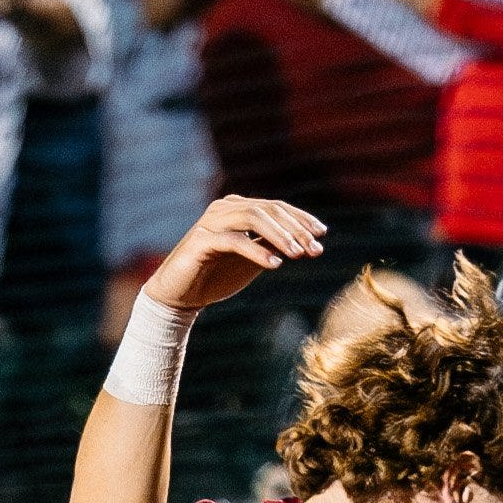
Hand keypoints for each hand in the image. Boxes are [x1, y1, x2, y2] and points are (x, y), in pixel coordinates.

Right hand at [143, 193, 326, 311]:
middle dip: (295, 228)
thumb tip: (305, 243)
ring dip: (280, 235)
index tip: (322, 234)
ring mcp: (211, 222)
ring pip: (252, 217)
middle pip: (268, 209)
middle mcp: (225, 209)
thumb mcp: (253, 260)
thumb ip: (273, 247)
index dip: (300, 219)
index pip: (275, 207)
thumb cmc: (217, 276)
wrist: (180, 296)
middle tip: (314, 249)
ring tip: (299, 254)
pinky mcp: (201, 240)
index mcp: (239, 209)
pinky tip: (275, 263)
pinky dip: (256, 250)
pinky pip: (233, 240)